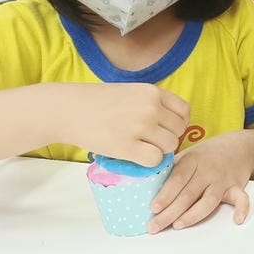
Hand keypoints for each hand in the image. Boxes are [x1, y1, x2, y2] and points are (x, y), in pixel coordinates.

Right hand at [58, 83, 188, 166]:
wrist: (68, 109)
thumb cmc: (99, 102)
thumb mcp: (132, 92)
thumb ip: (153, 103)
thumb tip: (176, 124)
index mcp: (152, 92)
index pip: (184, 111)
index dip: (178, 123)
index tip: (166, 129)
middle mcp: (150, 107)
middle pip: (178, 131)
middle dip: (167, 138)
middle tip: (149, 141)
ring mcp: (139, 127)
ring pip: (169, 146)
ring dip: (159, 150)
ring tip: (141, 147)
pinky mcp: (126, 147)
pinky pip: (155, 159)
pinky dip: (149, 161)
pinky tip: (136, 156)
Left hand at [148, 132, 252, 233]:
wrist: (239, 146)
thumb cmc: (207, 155)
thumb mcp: (188, 155)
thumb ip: (171, 170)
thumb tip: (144, 188)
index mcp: (192, 161)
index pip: (177, 179)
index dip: (165, 194)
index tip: (153, 207)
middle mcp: (207, 170)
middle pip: (188, 194)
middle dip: (170, 212)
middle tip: (154, 226)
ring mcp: (222, 180)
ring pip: (209, 200)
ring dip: (194, 214)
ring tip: (178, 225)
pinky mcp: (237, 187)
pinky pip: (242, 198)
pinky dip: (242, 208)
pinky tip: (237, 220)